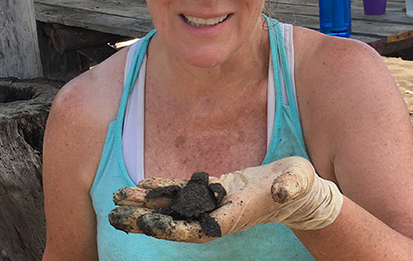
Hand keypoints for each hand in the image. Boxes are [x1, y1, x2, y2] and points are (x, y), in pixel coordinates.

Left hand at [108, 156, 342, 242]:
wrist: (298, 191)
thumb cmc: (299, 187)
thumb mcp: (298, 183)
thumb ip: (289, 186)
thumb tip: (280, 190)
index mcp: (236, 216)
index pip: (199, 227)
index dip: (172, 226)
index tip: (147, 223)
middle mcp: (219, 214)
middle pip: (176, 221)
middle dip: (145, 218)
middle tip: (114, 215)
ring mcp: (214, 202)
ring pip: (174, 205)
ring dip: (145, 203)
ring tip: (117, 198)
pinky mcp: (214, 189)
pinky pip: (184, 191)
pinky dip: (162, 188)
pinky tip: (142, 184)